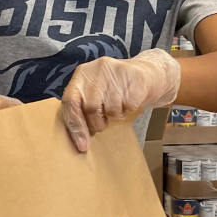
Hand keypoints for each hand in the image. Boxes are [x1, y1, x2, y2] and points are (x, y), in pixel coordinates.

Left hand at [61, 49, 180, 151]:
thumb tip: (80, 140)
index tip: (83, 146)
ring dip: (116, 115)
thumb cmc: (114, 88)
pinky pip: (129, 106)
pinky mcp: (134, 77)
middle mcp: (96, 70)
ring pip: (111, 109)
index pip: (70, 102)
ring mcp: (116, 72)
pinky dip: (129, 109)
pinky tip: (130, 100)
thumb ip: (82, 108)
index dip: (75, 126)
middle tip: (104, 121)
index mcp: (82, 74)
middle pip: (91, 108)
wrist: (145, 73)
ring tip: (119, 104)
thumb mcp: (94, 92)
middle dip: (98, 123)